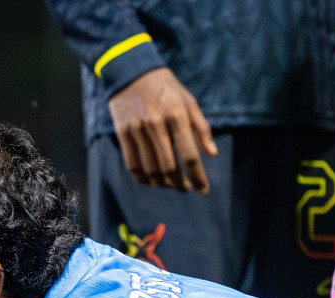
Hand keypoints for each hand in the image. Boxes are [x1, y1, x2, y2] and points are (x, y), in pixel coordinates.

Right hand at [107, 67, 217, 192]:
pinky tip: (151, 181)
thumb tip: (212, 152)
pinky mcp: (123, 133)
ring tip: (170, 184)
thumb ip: (201, 127)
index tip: (203, 189)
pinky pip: (132, 165)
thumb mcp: (188, 100)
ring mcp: (137, 130)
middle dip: (179, 184)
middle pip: (169, 167)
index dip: (198, 176)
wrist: (131, 71)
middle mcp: (156, 124)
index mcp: (177, 115)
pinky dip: (143, 179)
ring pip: (150, 169)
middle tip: (186, 188)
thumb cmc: (165, 87)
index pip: (189, 155)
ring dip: (162, 183)